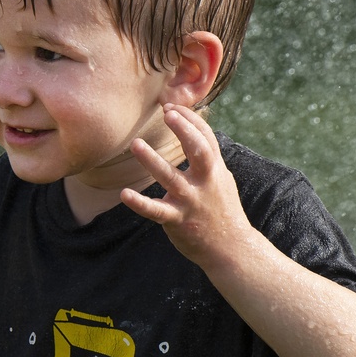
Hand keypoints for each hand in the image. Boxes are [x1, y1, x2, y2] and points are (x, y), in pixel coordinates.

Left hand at [121, 104, 251, 268]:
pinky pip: (156, 211)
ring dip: (152, 160)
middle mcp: (205, 183)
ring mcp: (191, 201)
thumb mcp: (221, 179)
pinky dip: (140, 203)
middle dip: (185, 130)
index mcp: (215, 170)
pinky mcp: (177, 221)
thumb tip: (194, 129)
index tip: (172, 107)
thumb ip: (208, 157)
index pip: (206, 138)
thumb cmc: (221, 208)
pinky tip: (124, 194)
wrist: (231, 249)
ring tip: (136, 144)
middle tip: (168, 113)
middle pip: (198, 151)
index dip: (190, 120)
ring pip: (171, 178)